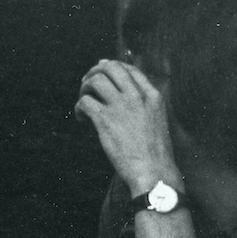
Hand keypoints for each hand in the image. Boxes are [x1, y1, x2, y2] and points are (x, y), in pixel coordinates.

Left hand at [74, 59, 178, 194]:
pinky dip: (79, 107)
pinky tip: (82, 118)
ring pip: (96, 81)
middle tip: (87, 83)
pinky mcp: (105, 120)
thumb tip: (124, 96)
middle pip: (111, 67)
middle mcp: (137, 96)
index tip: (100, 70)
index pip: (129, 69)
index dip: (111, 67)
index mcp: (152, 95)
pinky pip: (85, 102)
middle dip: (95, 71)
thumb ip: (144, 105)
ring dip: (84, 88)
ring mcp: (121, 107)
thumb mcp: (157, 120)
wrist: (153, 170)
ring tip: (83, 101)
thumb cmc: (155, 152)